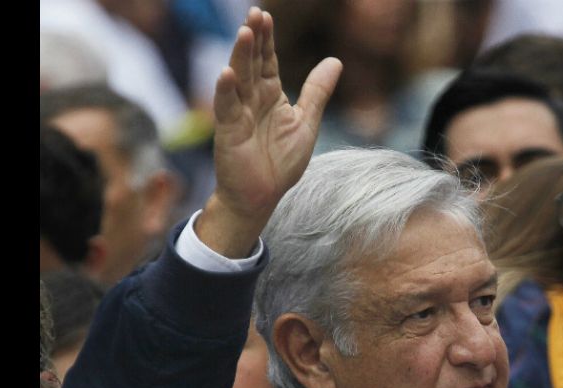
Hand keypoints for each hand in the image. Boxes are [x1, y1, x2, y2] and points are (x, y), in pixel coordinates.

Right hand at [198, 7, 341, 257]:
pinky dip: (226, 92)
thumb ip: (317, 92)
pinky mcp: (228, 132)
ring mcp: (239, 113)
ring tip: (244, 32)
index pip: (267, 60)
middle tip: (254, 13)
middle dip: (253, 38)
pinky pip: (226, 108)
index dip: (267, 39)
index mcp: (271, 94)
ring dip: (239, 56)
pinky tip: (226, 74)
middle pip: (252, 62)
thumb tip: (336, 60)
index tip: (265, 15)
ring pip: (239, 79)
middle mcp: (252, 99)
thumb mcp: (306, 122)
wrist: (263, 195)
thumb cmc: (281, 162)